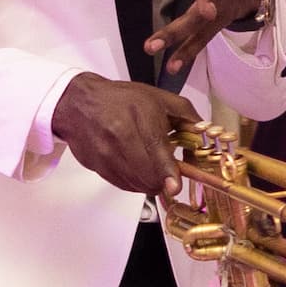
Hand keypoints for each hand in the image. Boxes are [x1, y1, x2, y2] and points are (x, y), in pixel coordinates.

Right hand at [49, 72, 196, 196]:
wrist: (79, 103)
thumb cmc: (123, 99)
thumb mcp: (160, 99)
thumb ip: (187, 117)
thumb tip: (206, 135)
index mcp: (140, 120)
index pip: (155, 152)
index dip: (167, 173)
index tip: (174, 186)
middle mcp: (119, 140)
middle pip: (146, 174)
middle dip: (163, 180)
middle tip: (169, 174)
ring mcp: (105, 155)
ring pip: (134, 183)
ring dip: (149, 182)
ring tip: (151, 167)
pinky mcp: (96, 166)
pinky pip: (121, 184)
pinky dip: (134, 182)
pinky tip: (137, 169)